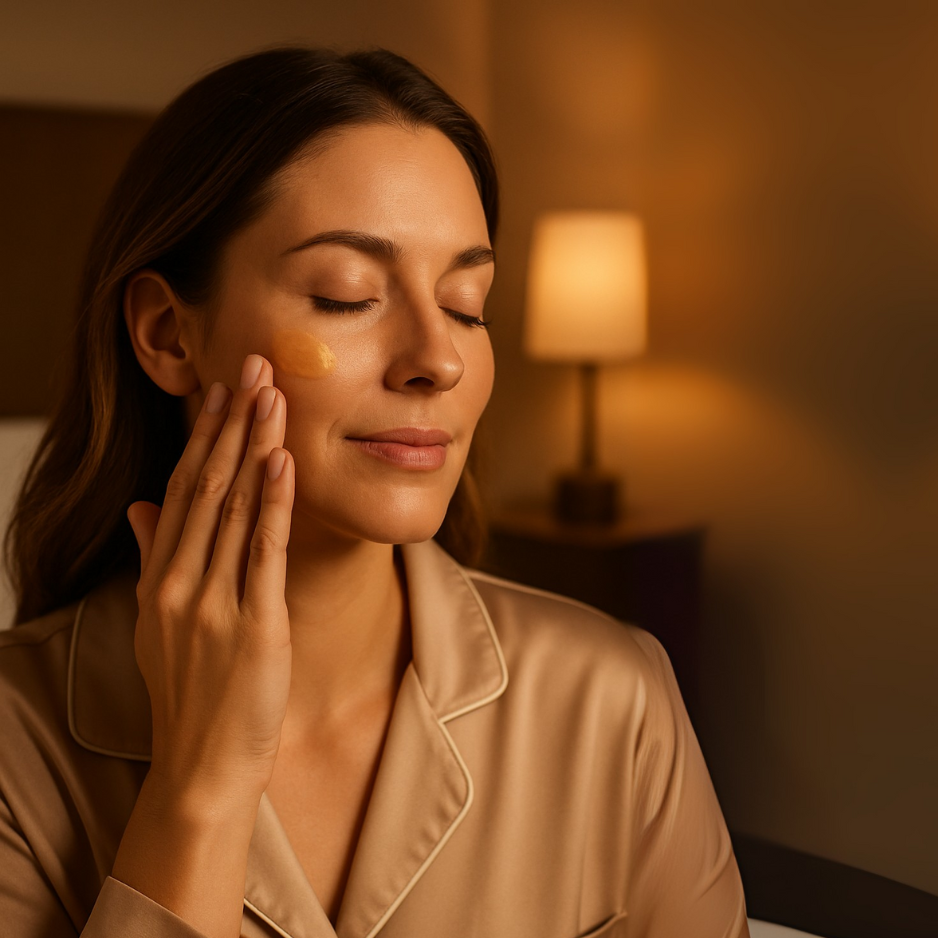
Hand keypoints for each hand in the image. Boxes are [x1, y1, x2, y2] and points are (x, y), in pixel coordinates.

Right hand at [126, 353, 294, 808]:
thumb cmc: (190, 696)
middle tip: (252, 365)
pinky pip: (263, 554)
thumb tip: (143, 507)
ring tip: (270, 393)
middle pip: (206, 486)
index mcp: (161, 580)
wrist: (202, 768)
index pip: (181, 490)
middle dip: (230, 422)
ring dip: (253, 446)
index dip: (203, 436)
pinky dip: (272, 504)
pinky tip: (282, 461)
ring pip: (233, 509)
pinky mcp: (254, 628)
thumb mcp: (159, 624)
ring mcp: (213, 606)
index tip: (220, 390)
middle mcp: (179, 585)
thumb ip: (153, 559)